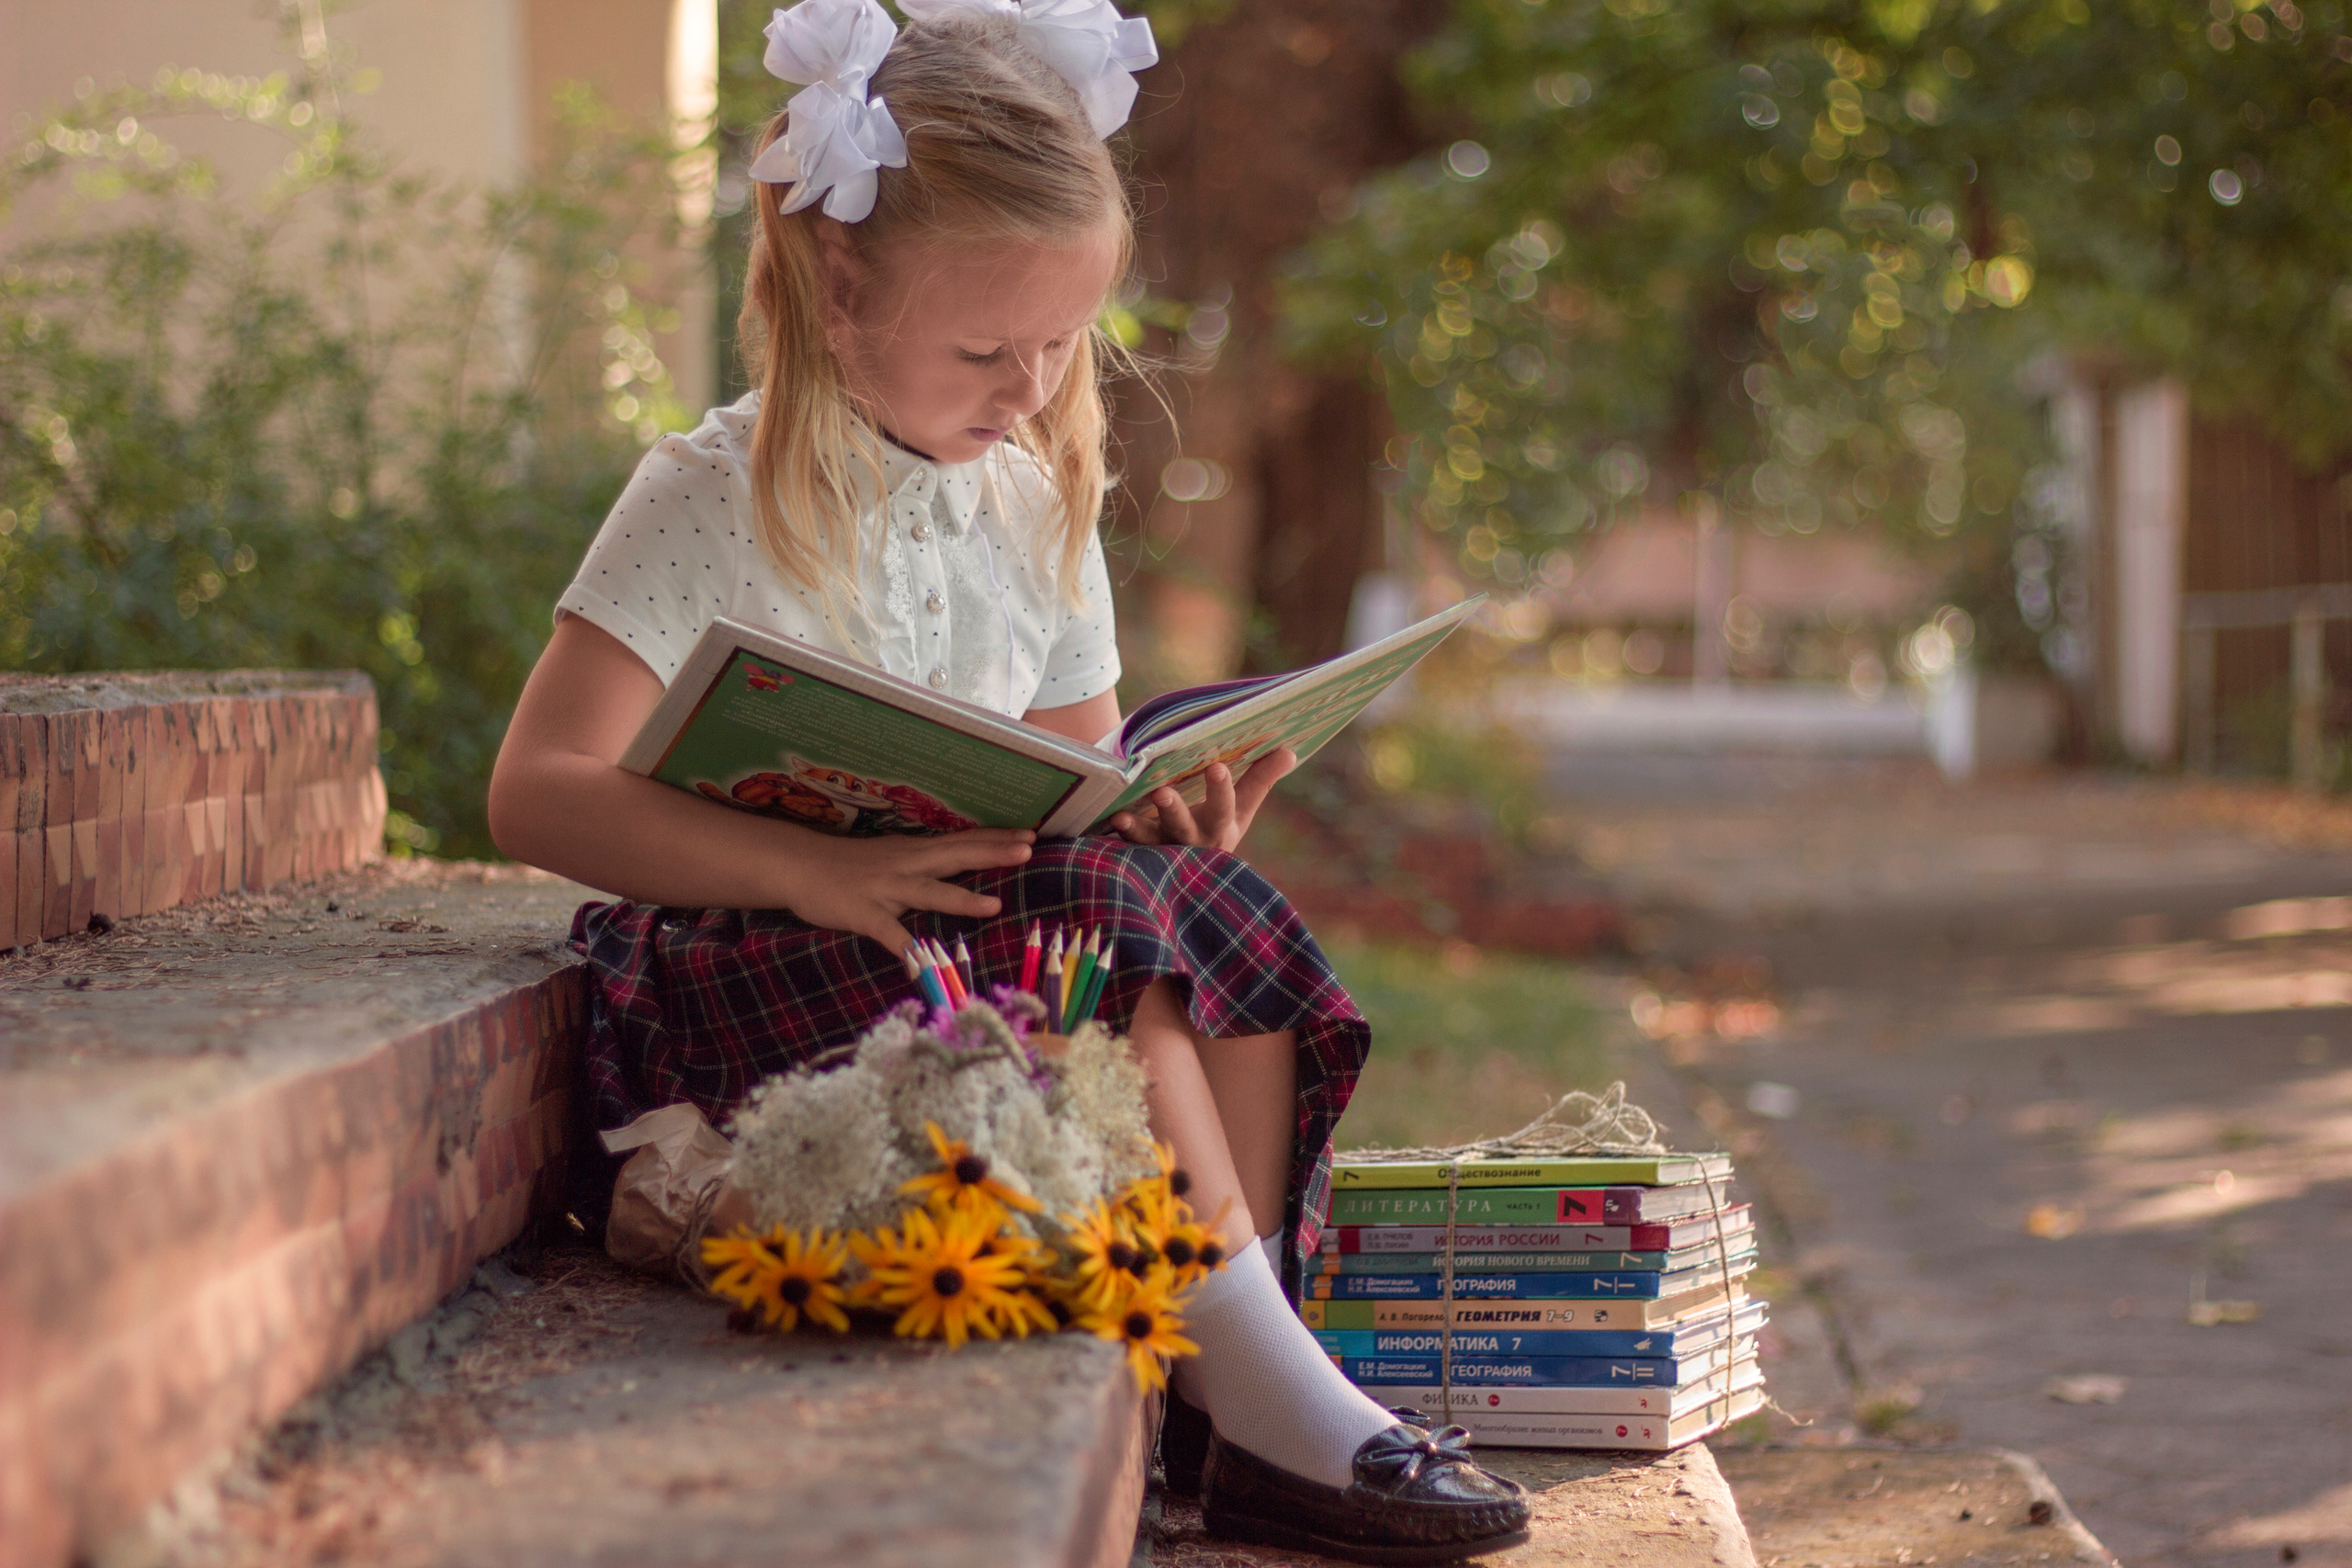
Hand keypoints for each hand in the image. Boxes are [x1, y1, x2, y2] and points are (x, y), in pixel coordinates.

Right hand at [772, 826, 1034, 954]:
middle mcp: (906, 864)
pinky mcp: (862, 912)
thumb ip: (925, 861)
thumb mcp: (893, 856)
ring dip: (961, 900)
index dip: (995, 838)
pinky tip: (919, 961)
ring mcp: (885, 889)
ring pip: (929, 892)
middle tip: (1028, 849)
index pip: (962, 841)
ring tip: (994, 906)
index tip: (1030, 834)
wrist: (797, 863)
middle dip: (992, 854)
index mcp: (915, 851)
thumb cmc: (849, 864)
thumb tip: (960, 861)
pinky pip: (887, 932)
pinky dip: (903, 946)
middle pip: (955, 857)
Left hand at [1108, 748, 1295, 851]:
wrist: (1190, 869)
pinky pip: (1124, 846)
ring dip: (1137, 828)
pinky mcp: (1138, 854)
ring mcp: (1163, 850)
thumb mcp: (1242, 808)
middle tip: (1162, 792)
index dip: (1221, 789)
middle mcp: (1192, 842)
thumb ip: (1261, 778)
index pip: (1224, 807)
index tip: (1216, 766)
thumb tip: (1290, 750)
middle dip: (1174, 809)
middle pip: (1183, 826)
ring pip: (1149, 839)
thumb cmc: (1216, 825)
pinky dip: (1115, 836)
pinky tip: (1103, 821)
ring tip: (1122, 816)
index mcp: (1221, 828)